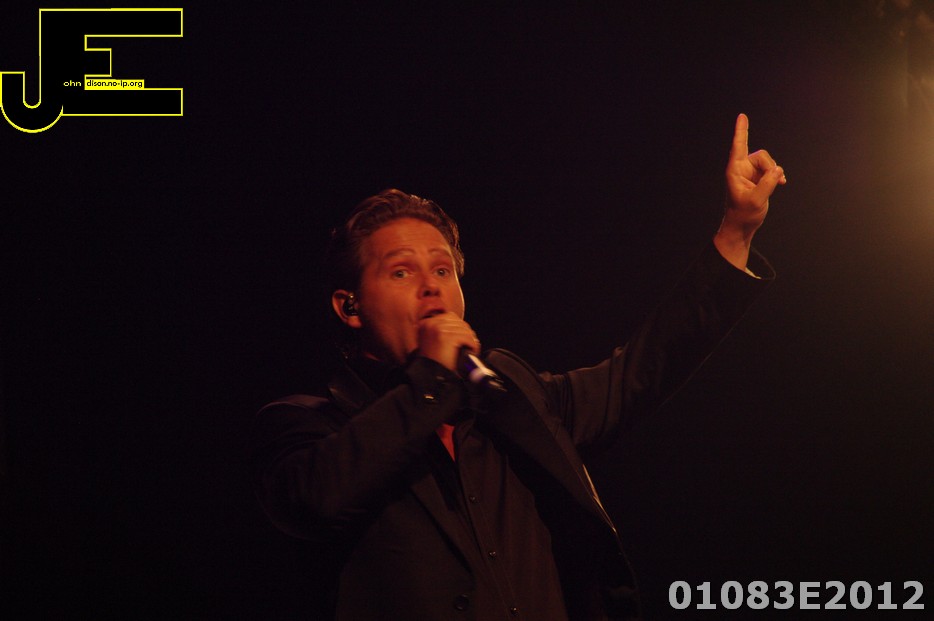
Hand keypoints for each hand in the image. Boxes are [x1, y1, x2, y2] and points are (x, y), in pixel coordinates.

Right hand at [417, 312, 479, 371]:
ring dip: (470, 339)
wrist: (430, 375)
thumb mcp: (432, 342)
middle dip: (466, 332)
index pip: (449, 317)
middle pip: (458, 321)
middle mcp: (431, 323)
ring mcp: (438, 329)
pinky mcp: (447, 337)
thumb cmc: (433, 361)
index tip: (464, 336)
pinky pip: (466, 337)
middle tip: (470, 343)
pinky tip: (472, 350)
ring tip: (471, 347)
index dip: (459, 327)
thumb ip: (441, 331)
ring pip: (464, 329)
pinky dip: (472, 344)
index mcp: (426, 323)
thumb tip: (460, 326)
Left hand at [715, 113, 785, 269]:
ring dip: (774, 173)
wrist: (743, 225)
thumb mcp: (756, 200)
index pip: (738, 146)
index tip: (742, 116)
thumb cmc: (743, 214)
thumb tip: (777, 170)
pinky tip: (781, 183)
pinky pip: (772, 169)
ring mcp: (750, 172)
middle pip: (762, 155)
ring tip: (776, 186)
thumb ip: (767, 184)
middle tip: (774, 183)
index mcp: (735, 171)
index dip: (741, 131)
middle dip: (770, 167)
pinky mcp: (758, 178)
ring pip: (768, 162)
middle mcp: (741, 168)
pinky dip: (777, 175)